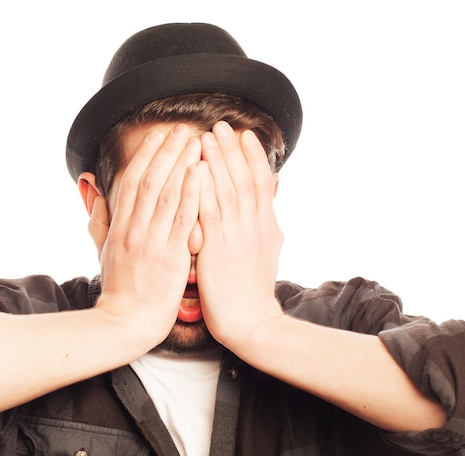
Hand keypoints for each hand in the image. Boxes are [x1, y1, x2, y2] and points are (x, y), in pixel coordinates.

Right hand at [94, 124, 201, 348]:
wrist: (127, 322)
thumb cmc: (120, 287)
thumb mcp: (102, 249)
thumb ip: (98, 216)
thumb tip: (89, 186)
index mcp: (119, 226)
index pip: (133, 181)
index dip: (146, 154)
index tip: (159, 134)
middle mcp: (134, 229)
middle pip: (151, 180)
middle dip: (167, 151)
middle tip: (182, 127)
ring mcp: (152, 242)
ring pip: (167, 195)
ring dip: (182, 164)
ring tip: (196, 141)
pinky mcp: (170, 257)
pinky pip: (182, 221)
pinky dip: (191, 195)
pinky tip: (201, 174)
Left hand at [196, 121, 284, 352]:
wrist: (251, 322)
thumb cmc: (253, 289)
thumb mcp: (267, 251)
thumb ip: (265, 221)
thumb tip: (269, 198)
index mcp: (266, 226)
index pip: (261, 183)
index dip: (253, 157)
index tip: (244, 134)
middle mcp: (255, 226)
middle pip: (245, 179)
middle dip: (233, 150)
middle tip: (224, 124)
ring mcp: (237, 237)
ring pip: (228, 191)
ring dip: (218, 161)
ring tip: (207, 136)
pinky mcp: (218, 250)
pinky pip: (210, 214)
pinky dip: (203, 190)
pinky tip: (195, 169)